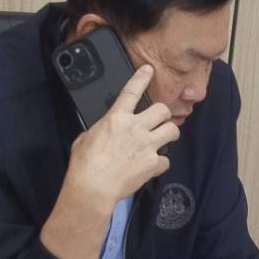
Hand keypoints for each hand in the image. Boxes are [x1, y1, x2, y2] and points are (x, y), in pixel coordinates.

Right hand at [64, 65, 178, 207]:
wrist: (93, 187)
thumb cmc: (85, 164)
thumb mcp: (87, 137)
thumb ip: (102, 129)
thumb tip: (106, 130)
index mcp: (116, 118)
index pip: (132, 91)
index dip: (142, 77)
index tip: (149, 70)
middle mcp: (135, 128)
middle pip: (162, 110)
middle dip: (164, 114)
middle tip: (160, 120)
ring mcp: (146, 146)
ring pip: (172, 131)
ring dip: (170, 134)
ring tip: (164, 138)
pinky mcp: (152, 164)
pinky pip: (166, 160)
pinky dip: (160, 163)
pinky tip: (153, 166)